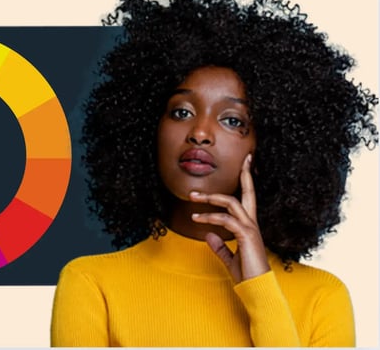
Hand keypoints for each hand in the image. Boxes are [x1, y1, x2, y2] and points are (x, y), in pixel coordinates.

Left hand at [189, 154, 269, 282]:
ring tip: (192, 199)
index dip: (248, 178)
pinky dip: (210, 217)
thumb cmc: (246, 274)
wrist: (257, 289)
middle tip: (220, 167)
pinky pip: (226, 220)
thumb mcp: (229, 258)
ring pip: (232, 203)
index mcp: (249, 226)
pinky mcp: (246, 236)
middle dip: (240, 175)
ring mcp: (251, 229)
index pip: (248, 197)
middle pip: (247, 192)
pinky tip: (197, 219)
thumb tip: (208, 236)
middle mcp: (252, 223)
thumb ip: (220, 246)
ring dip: (210, 199)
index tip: (247, 160)